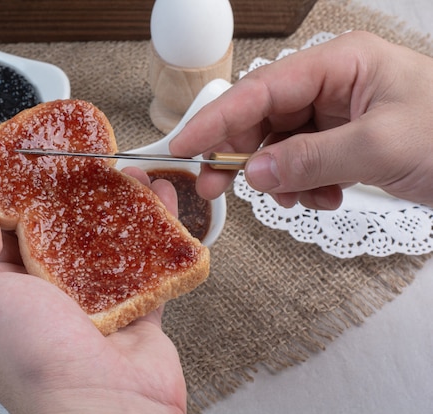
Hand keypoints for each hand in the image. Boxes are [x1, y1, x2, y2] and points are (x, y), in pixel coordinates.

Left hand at [0, 167, 185, 413]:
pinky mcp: (134, 315)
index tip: (39, 173)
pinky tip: (161, 204)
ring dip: (120, 211)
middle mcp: (45, 306)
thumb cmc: (34, 358)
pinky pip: (147, 268)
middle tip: (92, 168)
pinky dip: (158, 236)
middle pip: (61, 239)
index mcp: (3, 301)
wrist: (105, 407)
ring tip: (132, 177)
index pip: (5, 241)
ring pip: (106, 249)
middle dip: (78, 201)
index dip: (20, 204)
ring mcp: (92, 311)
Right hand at [170, 31, 432, 208]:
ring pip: (278, 144)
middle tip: (215, 187)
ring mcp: (335, 113)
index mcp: (340, 63)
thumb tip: (253, 172)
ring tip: (300, 199)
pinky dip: (302, 185)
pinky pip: (300, 162)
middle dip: (241, 154)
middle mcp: (332, 83)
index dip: (216, 118)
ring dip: (279, 178)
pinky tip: (323, 197)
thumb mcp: (380, 147)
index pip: (261, 88)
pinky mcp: (341, 140)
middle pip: (262, 116)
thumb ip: (310, 158)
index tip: (183, 145)